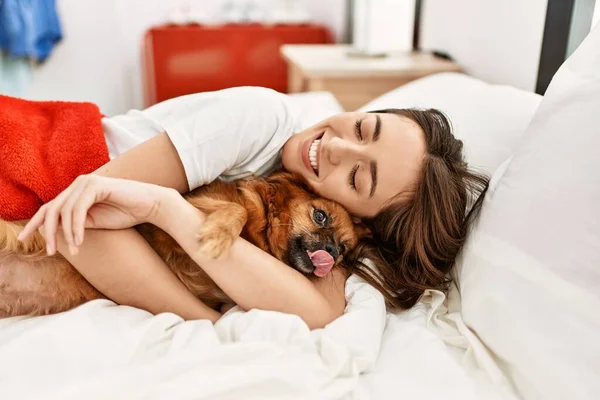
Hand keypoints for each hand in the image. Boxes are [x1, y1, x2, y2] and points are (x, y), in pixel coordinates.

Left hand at [18, 174, 174, 255]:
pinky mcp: (96, 186)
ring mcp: (87, 182)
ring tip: (75, 250)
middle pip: (52, 209)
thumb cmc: (126, 213)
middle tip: (50, 252)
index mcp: (77, 190)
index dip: (36, 223)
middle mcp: (79, 183)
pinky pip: (78, 210)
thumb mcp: (94, 221)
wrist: (151, 205)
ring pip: (64, 211)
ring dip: (67, 234)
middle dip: (47, 232)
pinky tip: (80, 241)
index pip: (50, 206)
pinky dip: (76, 228)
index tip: (25, 239)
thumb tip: (54, 232)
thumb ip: (75, 223)